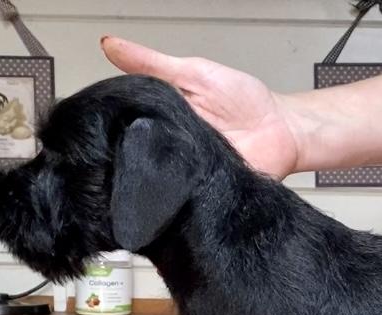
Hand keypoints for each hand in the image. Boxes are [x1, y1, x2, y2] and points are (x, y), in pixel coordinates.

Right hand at [101, 37, 298, 177]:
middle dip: (132, 155)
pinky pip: (186, 202)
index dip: (111, 127)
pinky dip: (184, 196)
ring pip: (159, 182)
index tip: (96, 126)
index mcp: (161, 121)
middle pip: (137, 159)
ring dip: (159, 176)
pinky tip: (180, 189)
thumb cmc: (244, 100)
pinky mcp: (204, 196)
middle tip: (130, 149)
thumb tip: (110, 45)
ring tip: (157, 168)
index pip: (125, 128)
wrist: (284, 130)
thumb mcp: (194, 73)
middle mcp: (170, 151)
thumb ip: (154, 64)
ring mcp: (186, 176)